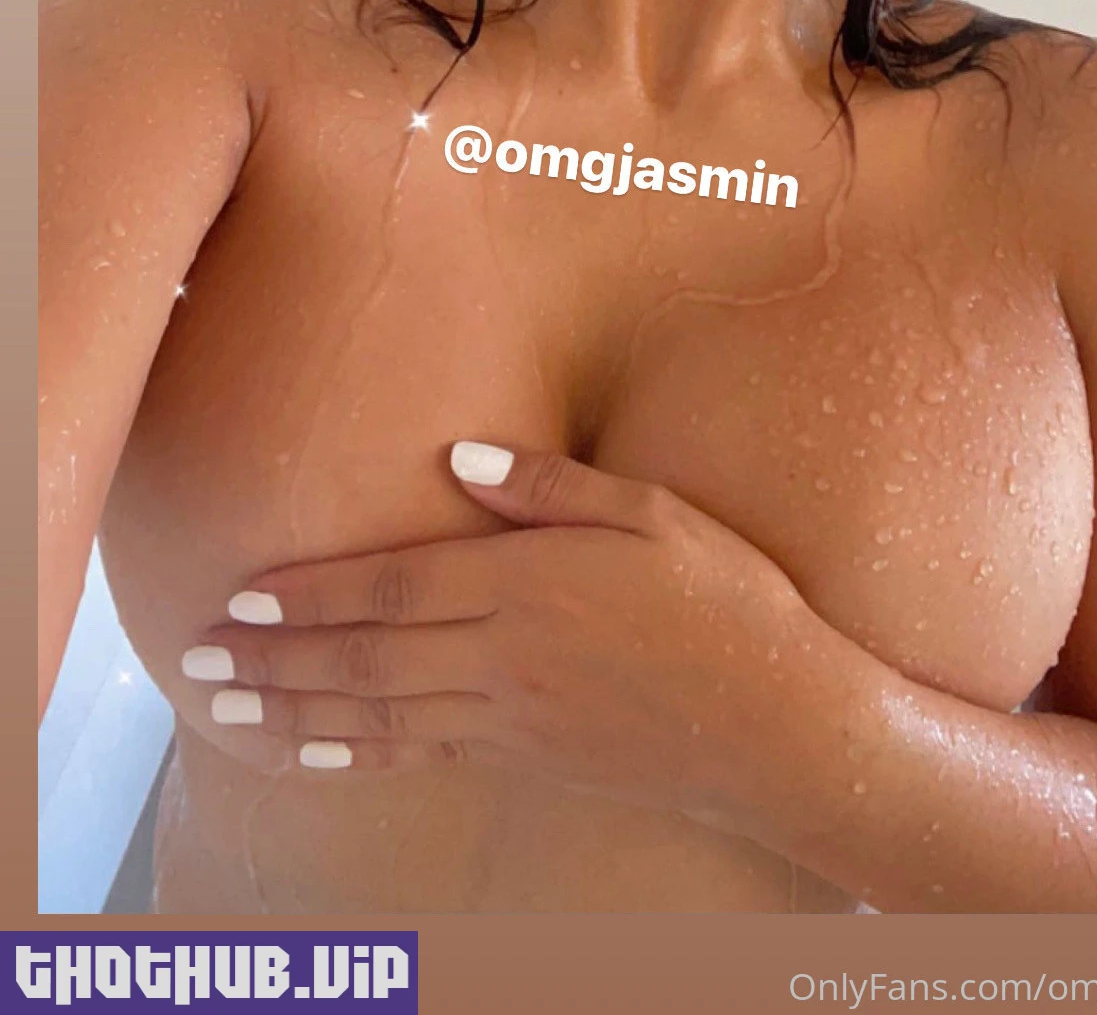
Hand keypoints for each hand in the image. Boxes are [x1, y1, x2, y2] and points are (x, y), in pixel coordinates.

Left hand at [183, 441, 821, 827]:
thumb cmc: (730, 603)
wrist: (781, 729)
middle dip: (272, 661)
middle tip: (195, 664)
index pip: (391, 586)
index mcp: (529, 585)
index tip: (237, 596)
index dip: (307, 593)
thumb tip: (456, 457)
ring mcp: (513, 717)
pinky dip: (360, 754)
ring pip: (379, 712)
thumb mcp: (654, 513)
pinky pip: (424, 754)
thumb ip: (550, 486)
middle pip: (365, 656)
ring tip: (227, 711)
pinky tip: (318, 754)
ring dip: (294, 711)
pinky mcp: (529, 758)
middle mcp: (505, 656)